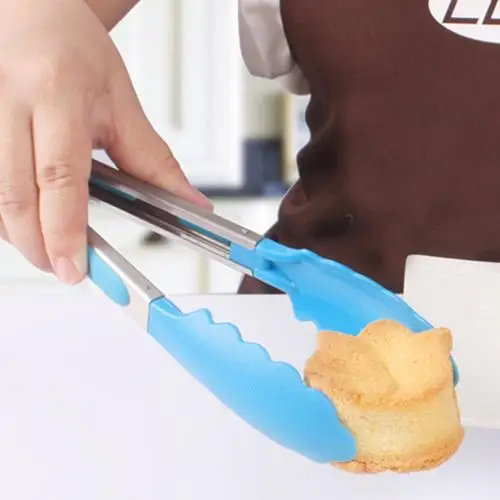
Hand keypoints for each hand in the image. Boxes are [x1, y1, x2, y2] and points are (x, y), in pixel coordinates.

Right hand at [0, 0, 210, 283]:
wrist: (31, 15)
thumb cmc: (74, 55)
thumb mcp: (123, 105)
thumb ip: (155, 162)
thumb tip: (191, 206)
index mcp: (58, 94)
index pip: (60, 176)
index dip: (65, 230)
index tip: (76, 268)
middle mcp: (9, 101)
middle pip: (16, 197)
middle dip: (39, 246)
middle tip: (64, 267)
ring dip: (20, 233)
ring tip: (48, 240)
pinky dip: (4, 213)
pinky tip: (25, 214)